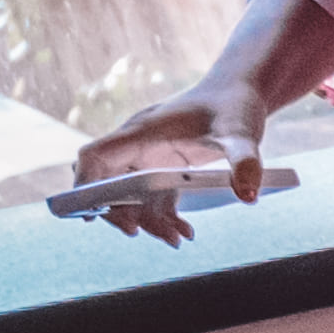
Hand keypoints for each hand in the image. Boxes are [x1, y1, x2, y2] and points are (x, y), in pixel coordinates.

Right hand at [72, 89, 267, 243]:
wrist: (238, 93)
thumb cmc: (234, 106)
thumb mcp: (242, 134)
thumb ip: (244, 161)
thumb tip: (248, 196)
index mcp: (142, 131)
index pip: (96, 156)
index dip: (86, 183)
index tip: (87, 211)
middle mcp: (138, 144)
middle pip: (108, 182)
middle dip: (120, 211)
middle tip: (145, 233)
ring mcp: (149, 157)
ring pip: (130, 196)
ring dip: (146, 220)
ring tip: (178, 239)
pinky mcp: (164, 168)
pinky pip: (152, 198)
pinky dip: (162, 218)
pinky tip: (186, 232)